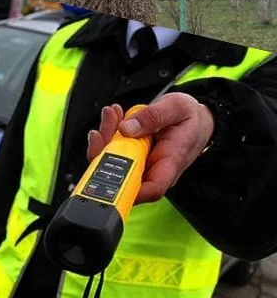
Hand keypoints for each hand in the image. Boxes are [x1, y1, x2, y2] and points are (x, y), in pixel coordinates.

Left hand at [85, 94, 214, 203]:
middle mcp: (154, 168)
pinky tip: (114, 115)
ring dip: (105, 139)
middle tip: (101, 131)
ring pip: (113, 162)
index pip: (151, 189)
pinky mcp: (133, 154)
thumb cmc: (190, 118)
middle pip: (122, 175)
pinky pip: (114, 150)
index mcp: (171, 162)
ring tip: (111, 115)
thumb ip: (153, 116)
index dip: (128, 190)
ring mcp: (142, 162)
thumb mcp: (177, 107)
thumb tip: (127, 128)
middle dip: (104, 154)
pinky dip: (109, 132)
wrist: (195, 119)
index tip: (108, 176)